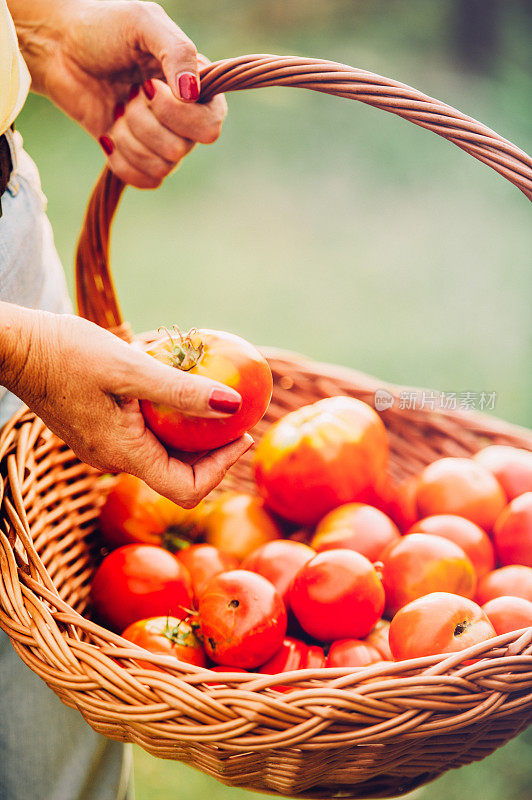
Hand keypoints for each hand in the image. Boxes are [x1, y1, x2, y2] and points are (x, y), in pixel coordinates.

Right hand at [1, 304, 251, 506]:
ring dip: (191, 433)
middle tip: (236, 413)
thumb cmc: (66, 352)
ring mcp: (104, 446)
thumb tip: (233, 406)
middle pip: (178, 473)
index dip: (223, 468)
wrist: (14, 347)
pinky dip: (168, 421)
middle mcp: (114, 459)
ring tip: (212, 397)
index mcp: (124, 454)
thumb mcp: (131, 368)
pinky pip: (144, 436)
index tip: (243, 434)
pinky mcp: (98, 430)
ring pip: (162, 453)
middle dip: (214, 449)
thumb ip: (182, 391)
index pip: (187, 489)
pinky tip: (176, 388)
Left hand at [12, 0, 226, 186]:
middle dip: (144, 122)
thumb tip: (192, 94)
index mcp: (197, 87)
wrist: (59, 49)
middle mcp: (186, 118)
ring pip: (161, 166)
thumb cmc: (102, 28)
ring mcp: (162, 140)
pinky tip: (109, 135)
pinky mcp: (137, 157)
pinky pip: (145, 180)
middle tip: (129, 94)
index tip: (148, 85)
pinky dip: (122, 161)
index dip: (177, 113)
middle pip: (181, 149)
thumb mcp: (143, 22)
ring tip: (117, 109)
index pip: (210, 125)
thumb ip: (178, 51)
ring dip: (129, 138)